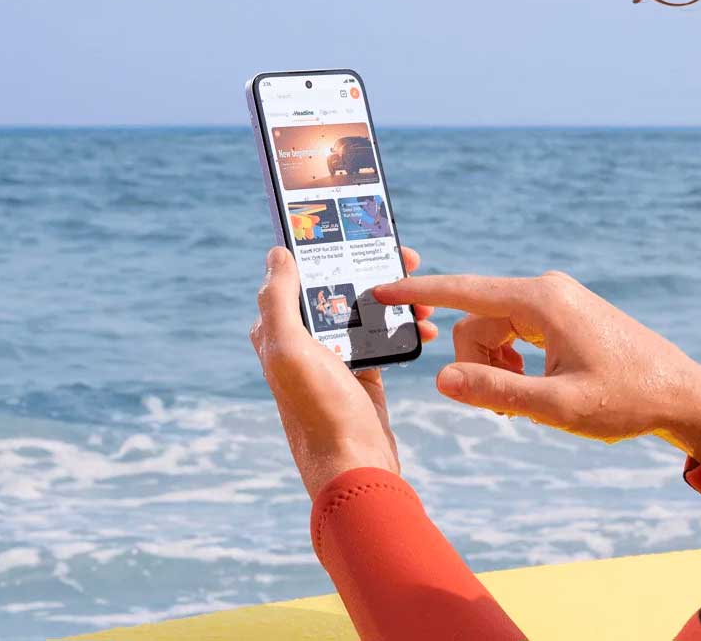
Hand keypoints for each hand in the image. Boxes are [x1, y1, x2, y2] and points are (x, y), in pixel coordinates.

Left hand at [250, 245, 438, 496]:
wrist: (355, 469)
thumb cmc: (319, 411)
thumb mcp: (291, 351)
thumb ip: (278, 301)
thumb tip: (276, 254)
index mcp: (278, 333)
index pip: (298, 276)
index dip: (325, 250)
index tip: (358, 231)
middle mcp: (302, 344)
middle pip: (337, 290)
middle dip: (369, 269)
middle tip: (405, 256)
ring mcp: (333, 360)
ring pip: (364, 312)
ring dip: (393, 299)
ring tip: (422, 295)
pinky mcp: (361, 375)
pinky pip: (382, 338)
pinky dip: (403, 328)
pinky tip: (424, 327)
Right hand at [372, 271, 700, 461]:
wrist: (680, 394)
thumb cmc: (626, 400)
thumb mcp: (558, 406)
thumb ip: (497, 391)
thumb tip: (442, 380)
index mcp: (542, 301)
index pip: (465, 291)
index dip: (420, 292)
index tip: (380, 289)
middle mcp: (546, 290)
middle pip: (477, 321)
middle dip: (476, 363)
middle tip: (505, 408)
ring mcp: (556, 299)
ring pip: (494, 329)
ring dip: (496, 367)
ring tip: (526, 402)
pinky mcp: (564, 313)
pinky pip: (515, 332)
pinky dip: (512, 362)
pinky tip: (537, 388)